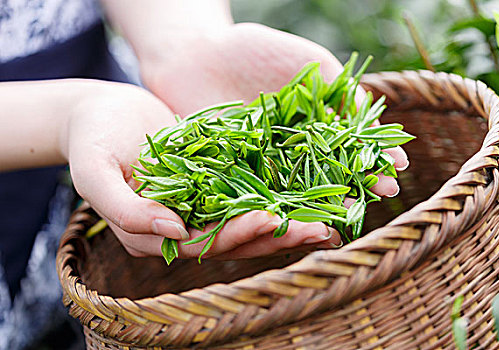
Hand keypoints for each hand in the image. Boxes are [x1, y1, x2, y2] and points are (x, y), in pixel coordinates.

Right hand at [66, 82, 340, 258]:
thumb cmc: (93, 137)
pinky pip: (248, 197)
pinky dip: (277, 199)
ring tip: (327, 223)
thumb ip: (124, 208)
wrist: (103, 111)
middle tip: (319, 230)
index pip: (201, 242)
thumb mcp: (94, 171)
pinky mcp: (213, 186)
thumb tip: (174, 232)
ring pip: (247, 223)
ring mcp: (199, 208)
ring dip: (286, 224)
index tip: (272, 219)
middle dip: (276, 235)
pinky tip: (308, 198)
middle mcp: (181, 228)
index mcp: (152, 233)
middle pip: (234, 239)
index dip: (237, 233)